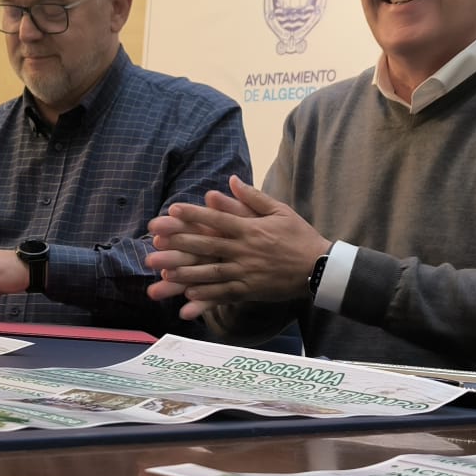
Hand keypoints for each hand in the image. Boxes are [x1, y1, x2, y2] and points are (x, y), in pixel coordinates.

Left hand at [145, 177, 328, 320]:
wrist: (320, 267)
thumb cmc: (299, 236)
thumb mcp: (280, 210)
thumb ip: (253, 197)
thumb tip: (230, 180)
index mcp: (251, 228)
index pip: (218, 219)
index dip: (194, 215)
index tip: (172, 211)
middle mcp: (245, 250)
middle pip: (208, 246)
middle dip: (179, 246)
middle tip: (154, 248)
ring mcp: (247, 271)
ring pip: (212, 273)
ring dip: (186, 274)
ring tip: (164, 275)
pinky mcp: (251, 290)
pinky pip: (225, 293)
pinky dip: (207, 295)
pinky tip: (189, 296)